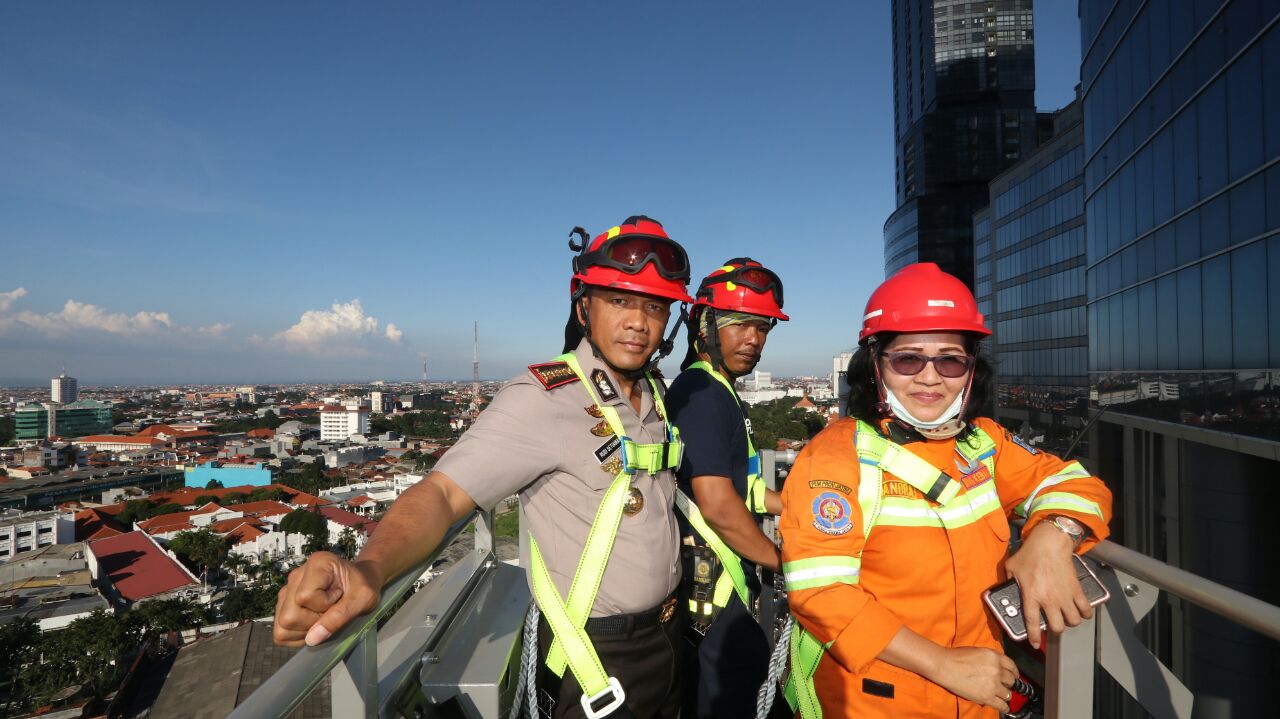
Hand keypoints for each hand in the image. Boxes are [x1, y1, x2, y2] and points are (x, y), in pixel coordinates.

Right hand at [273, 552, 382, 646]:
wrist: (361, 581)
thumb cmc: (363, 586)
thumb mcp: (362, 600)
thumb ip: (338, 618)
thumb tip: (311, 639)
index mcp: (317, 564)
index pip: (304, 597)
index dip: (323, 606)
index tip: (339, 597)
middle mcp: (296, 574)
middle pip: (288, 615)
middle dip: (312, 622)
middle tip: (331, 611)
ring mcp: (287, 589)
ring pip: (283, 624)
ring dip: (306, 629)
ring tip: (324, 615)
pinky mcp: (284, 603)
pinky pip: (281, 630)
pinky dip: (299, 633)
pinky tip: (315, 622)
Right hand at [932, 646, 1017, 713]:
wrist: (945, 666)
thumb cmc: (958, 657)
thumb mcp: (979, 651)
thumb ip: (992, 659)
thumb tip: (999, 667)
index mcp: (995, 657)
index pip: (1012, 665)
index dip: (1014, 672)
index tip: (1014, 676)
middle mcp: (997, 670)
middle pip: (1011, 680)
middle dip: (1009, 683)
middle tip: (1004, 685)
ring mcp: (993, 685)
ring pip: (1008, 693)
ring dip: (1005, 694)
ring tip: (1001, 695)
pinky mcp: (987, 697)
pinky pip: (1002, 705)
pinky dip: (1004, 707)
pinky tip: (1004, 707)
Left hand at [1004, 520, 1091, 648]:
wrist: (1050, 543)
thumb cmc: (1029, 554)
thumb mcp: (1012, 567)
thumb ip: (1009, 581)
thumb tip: (1008, 587)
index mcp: (1031, 596)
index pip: (1032, 623)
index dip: (1033, 637)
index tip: (1034, 643)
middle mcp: (1049, 600)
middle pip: (1057, 627)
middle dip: (1055, 630)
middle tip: (1053, 625)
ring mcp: (1065, 596)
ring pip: (1073, 621)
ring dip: (1071, 622)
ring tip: (1066, 618)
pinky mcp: (1077, 590)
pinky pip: (1086, 609)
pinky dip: (1086, 613)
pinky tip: (1082, 612)